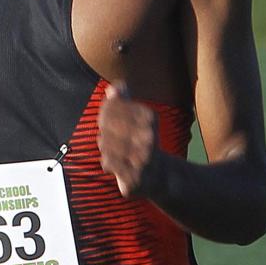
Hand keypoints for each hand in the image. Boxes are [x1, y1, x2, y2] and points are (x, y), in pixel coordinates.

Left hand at [97, 83, 161, 199]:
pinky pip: (109, 164)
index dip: (105, 113)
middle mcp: (148, 137)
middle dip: (105, 131)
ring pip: (106, 146)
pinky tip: (113, 164)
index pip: (113, 107)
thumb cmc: (143, 142)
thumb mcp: (138, 119)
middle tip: (108, 137)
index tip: (106, 120)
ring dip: (106, 149)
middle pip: (107, 126)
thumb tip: (113, 87)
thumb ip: (124, 102)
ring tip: (112, 151)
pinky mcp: (135, 177)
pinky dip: (108, 163)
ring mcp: (142, 158)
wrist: (160, 175)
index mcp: (148, 118)